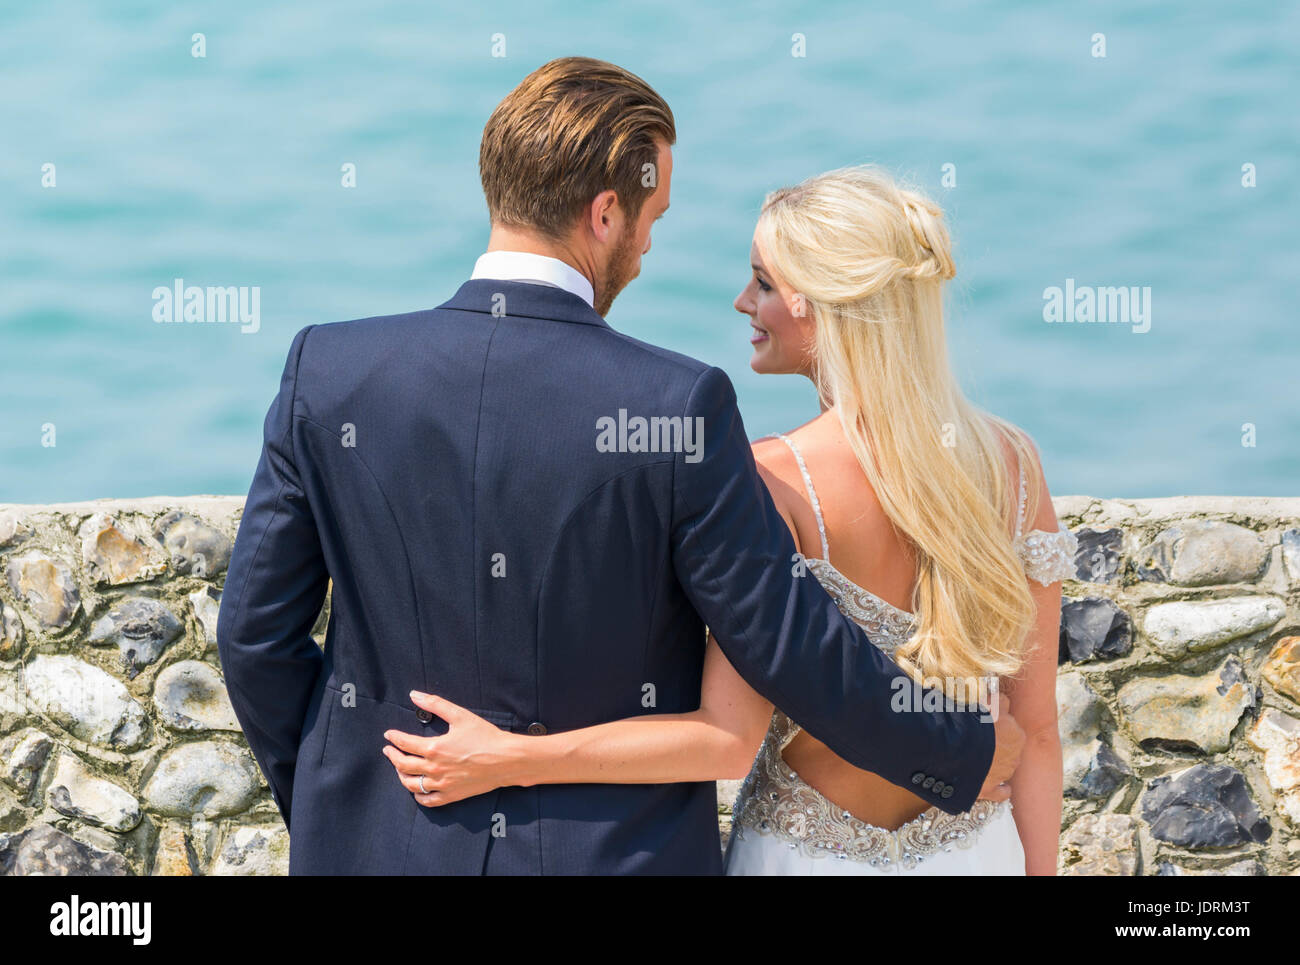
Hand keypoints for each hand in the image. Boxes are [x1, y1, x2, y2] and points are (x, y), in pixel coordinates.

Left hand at [382, 692, 521, 806]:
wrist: (506, 759)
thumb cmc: (485, 736)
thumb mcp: (460, 715)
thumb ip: (435, 704)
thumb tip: (414, 695)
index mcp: (434, 748)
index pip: (405, 743)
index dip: (394, 738)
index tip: (389, 735)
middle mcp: (434, 768)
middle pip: (403, 765)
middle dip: (392, 756)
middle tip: (388, 750)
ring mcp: (442, 784)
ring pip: (411, 784)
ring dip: (401, 775)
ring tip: (399, 768)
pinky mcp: (451, 795)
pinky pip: (427, 800)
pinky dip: (418, 795)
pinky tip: (417, 789)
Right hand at [978, 691, 1023, 802]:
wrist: (958, 752)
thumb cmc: (972, 724)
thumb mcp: (988, 704)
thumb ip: (998, 700)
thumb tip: (1000, 698)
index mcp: (1016, 733)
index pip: (1008, 721)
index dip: (995, 717)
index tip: (983, 715)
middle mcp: (1015, 755)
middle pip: (1008, 744)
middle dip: (996, 740)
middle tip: (977, 735)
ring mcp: (1004, 774)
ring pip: (1005, 765)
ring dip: (995, 761)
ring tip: (977, 756)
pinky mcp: (991, 789)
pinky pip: (1002, 791)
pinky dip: (999, 788)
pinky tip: (992, 782)